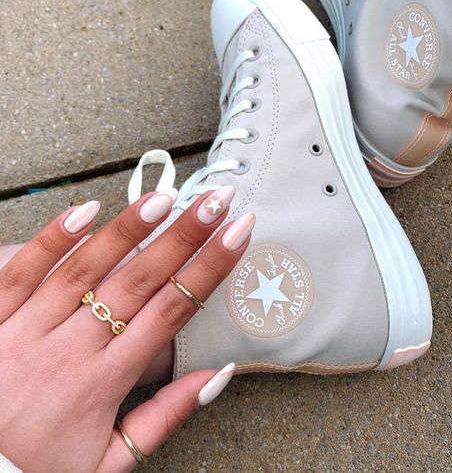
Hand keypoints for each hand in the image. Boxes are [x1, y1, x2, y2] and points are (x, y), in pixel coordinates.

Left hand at [0, 190, 253, 471]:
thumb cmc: (39, 469)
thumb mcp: (111, 461)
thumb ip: (165, 416)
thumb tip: (215, 376)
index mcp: (105, 382)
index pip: (172, 311)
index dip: (209, 269)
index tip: (236, 234)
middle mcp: (72, 350)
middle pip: (140, 281)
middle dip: (183, 237)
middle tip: (213, 202)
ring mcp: (27, 330)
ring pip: (86, 269)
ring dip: (128, 230)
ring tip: (163, 199)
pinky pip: (22, 271)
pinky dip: (54, 239)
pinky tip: (85, 210)